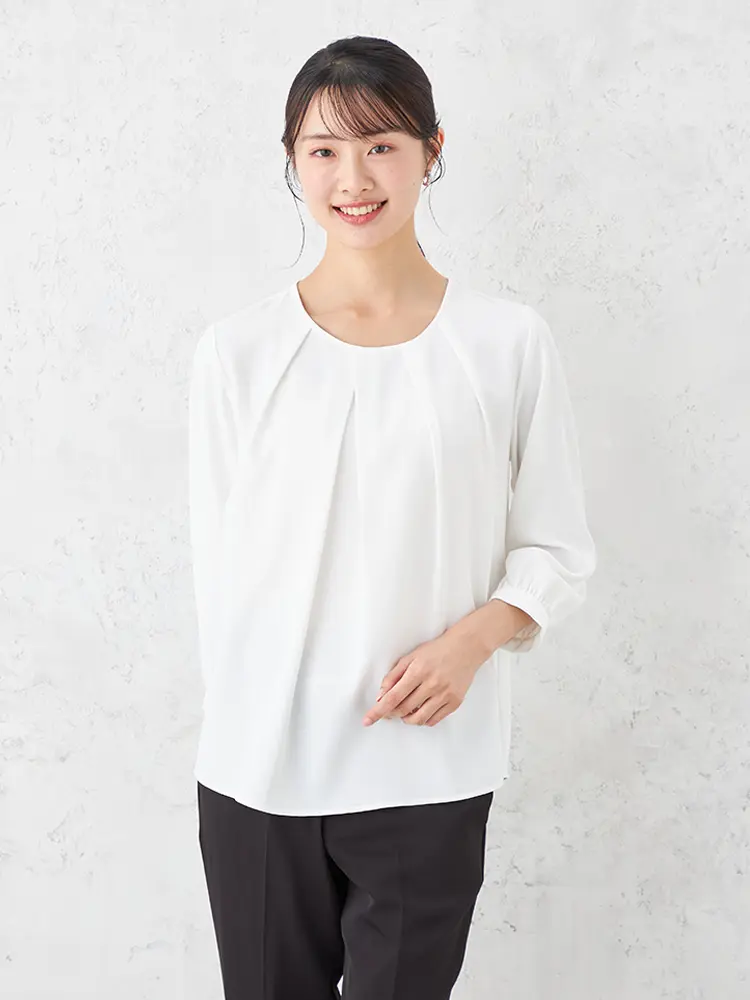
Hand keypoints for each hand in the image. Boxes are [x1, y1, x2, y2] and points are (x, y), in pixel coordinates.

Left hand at [362, 626, 488, 727]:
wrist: (465, 648)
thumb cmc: (436, 651)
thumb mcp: (410, 657)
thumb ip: (393, 676)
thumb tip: (381, 696)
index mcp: (418, 671)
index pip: (393, 697)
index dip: (378, 710)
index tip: (368, 720)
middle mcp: (432, 684)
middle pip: (404, 709)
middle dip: (392, 713)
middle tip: (389, 710)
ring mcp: (445, 694)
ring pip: (418, 719)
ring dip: (407, 719)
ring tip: (406, 711)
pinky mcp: (455, 702)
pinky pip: (433, 720)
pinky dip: (423, 719)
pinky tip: (421, 710)